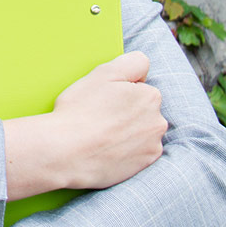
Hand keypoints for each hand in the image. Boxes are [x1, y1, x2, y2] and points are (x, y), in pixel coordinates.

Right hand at [4, 51, 165, 197]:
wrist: (67, 151)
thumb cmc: (81, 110)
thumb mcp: (103, 73)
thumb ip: (131, 62)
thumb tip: (144, 65)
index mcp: (150, 96)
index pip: (139, 87)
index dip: (119, 91)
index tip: (103, 99)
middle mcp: (158, 121)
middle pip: (142, 110)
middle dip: (126, 111)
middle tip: (99, 116)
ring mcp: (152, 145)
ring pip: (140, 132)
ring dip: (127, 131)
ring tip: (100, 134)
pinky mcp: (145, 165)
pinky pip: (138, 152)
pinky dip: (125, 150)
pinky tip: (106, 148)